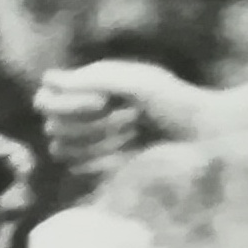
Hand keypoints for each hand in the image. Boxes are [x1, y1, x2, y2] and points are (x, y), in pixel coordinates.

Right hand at [35, 61, 212, 175]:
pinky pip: (77, 168)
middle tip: (133, 118)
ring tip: (133, 135)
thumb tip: (48, 80)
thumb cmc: (174, 100)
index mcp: (87, 86)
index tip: (103, 101)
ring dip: (100, 143)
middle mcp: (81, 113)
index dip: (66, 104)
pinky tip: (130, 153)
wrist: (202, 134)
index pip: (45, 99)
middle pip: (51, 126)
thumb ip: (92, 79)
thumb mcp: (137, 82)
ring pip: (61, 149)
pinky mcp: (97, 164)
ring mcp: (88, 140)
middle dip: (92, 125)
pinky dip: (103, 161)